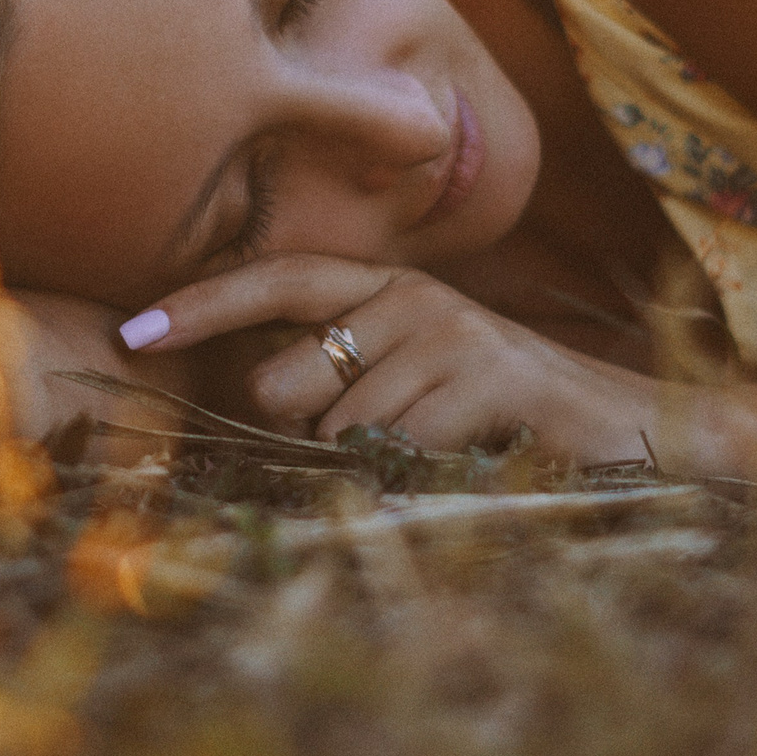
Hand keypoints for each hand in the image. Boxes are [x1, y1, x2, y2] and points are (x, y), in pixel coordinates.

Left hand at [127, 253, 658, 460]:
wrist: (625, 428)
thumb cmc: (502, 418)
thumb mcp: (415, 383)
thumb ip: (343, 379)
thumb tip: (259, 403)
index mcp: (385, 289)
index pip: (276, 280)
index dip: (201, 304)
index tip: (131, 331)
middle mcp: (407, 297)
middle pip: (285, 381)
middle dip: (306, 436)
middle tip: (382, 445)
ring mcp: (445, 332)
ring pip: (339, 430)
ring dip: (375, 467)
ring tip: (440, 455)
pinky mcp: (479, 376)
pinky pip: (397, 449)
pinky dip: (418, 475)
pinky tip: (465, 461)